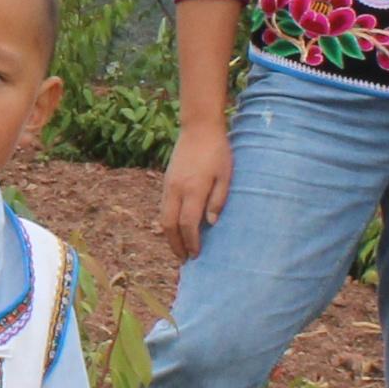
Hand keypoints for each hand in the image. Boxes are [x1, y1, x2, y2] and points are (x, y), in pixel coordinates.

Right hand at [159, 119, 231, 262]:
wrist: (198, 128)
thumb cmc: (218, 152)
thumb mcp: (226, 176)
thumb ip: (218, 200)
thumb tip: (210, 223)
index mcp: (193, 190)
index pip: (188, 224)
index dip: (191, 242)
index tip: (197, 254)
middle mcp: (177, 190)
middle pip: (170, 225)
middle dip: (176, 245)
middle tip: (184, 259)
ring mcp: (168, 185)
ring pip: (162, 217)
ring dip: (169, 236)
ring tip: (178, 248)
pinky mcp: (166, 181)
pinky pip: (163, 208)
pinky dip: (167, 223)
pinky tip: (176, 228)